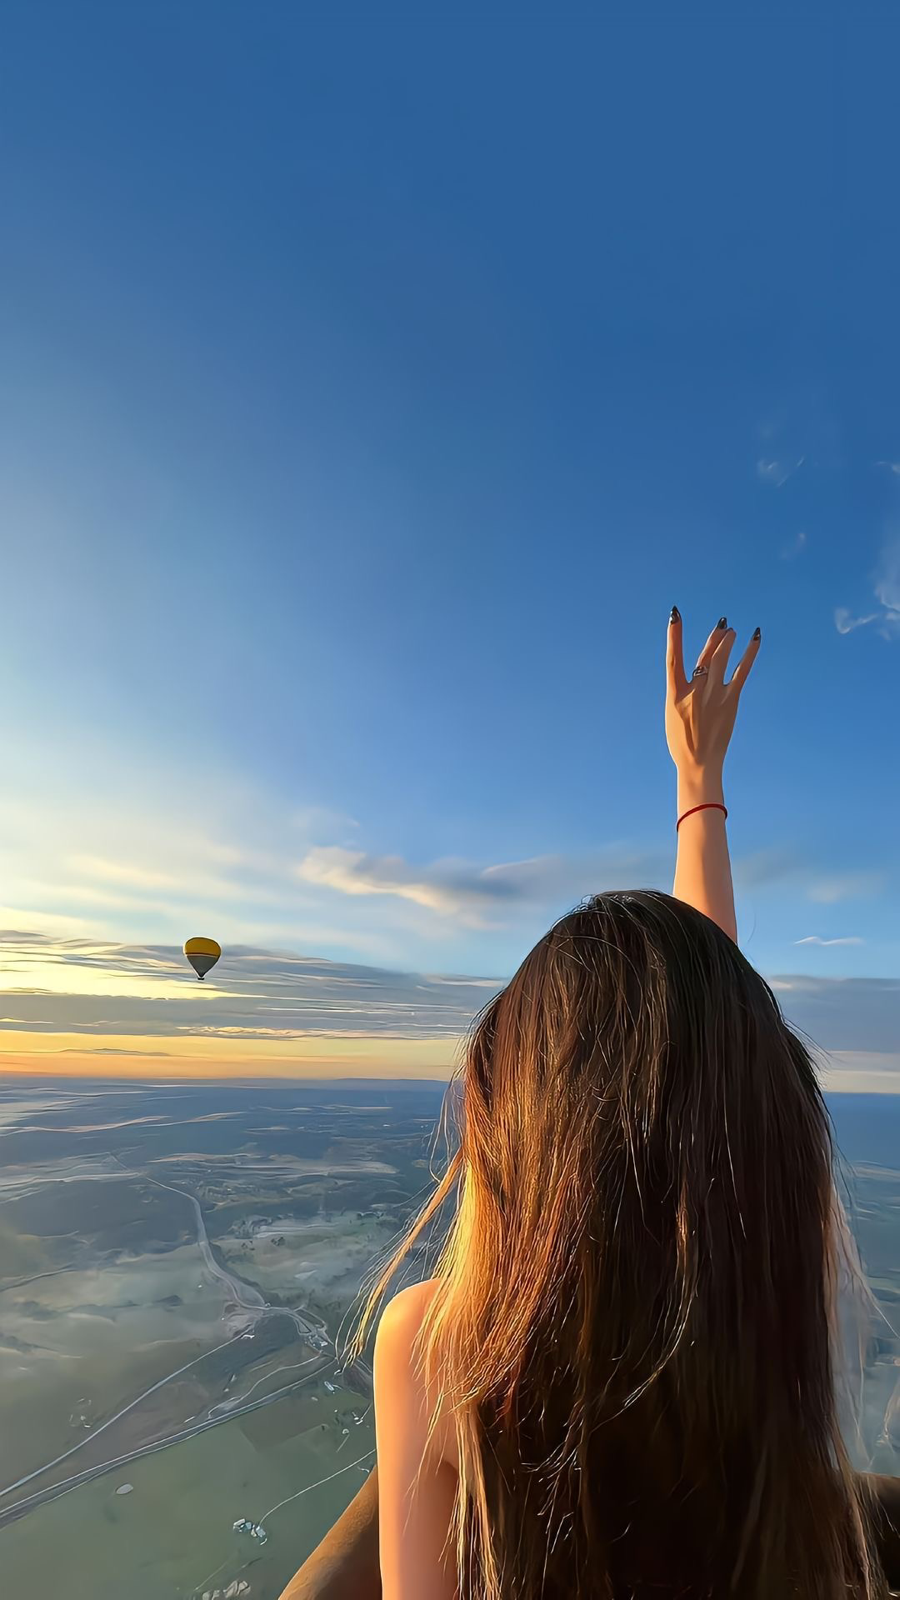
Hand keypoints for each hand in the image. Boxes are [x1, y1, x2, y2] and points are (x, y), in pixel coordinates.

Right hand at [665, 610, 759, 780]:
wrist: (698, 762)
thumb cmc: (682, 742)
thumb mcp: (673, 714)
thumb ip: (682, 692)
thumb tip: (695, 676)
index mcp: (675, 694)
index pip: (673, 658)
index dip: (673, 635)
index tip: (675, 615)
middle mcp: (694, 691)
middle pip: (704, 656)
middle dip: (713, 638)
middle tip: (721, 625)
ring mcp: (714, 695)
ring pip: (721, 659)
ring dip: (727, 641)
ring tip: (731, 631)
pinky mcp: (731, 701)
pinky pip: (742, 671)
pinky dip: (749, 653)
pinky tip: (755, 638)